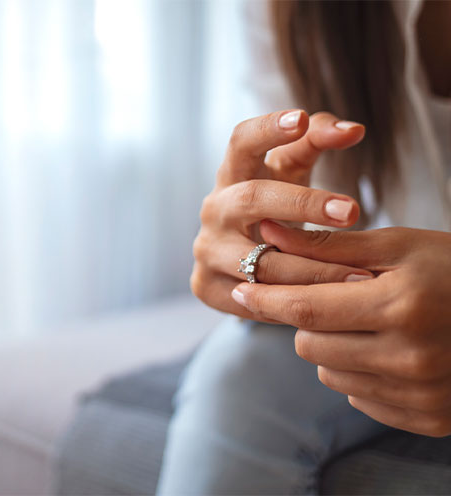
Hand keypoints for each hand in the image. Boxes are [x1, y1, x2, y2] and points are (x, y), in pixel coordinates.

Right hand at [192, 109, 369, 320]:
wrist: (240, 261)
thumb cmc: (274, 208)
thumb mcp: (292, 173)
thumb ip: (319, 142)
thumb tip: (354, 129)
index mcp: (232, 174)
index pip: (241, 141)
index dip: (267, 128)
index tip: (301, 118)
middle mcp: (213, 209)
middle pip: (251, 198)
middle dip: (303, 204)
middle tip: (351, 210)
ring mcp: (205, 249)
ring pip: (259, 261)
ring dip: (312, 268)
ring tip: (360, 273)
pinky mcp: (205, 286)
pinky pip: (254, 299)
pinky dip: (292, 304)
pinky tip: (328, 307)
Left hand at [231, 220, 450, 436]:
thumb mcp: (399, 246)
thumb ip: (328, 246)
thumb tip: (265, 233)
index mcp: (402, 306)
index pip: (306, 309)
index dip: (266, 299)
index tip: (241, 289)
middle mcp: (411, 357)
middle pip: (310, 345)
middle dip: (308, 320)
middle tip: (335, 300)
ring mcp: (421, 393)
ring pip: (329, 374)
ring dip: (332, 347)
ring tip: (367, 323)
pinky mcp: (428, 418)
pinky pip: (358, 397)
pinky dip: (360, 374)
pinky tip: (388, 351)